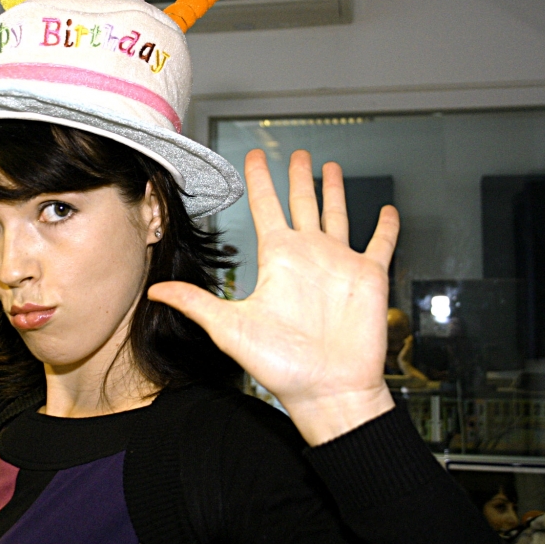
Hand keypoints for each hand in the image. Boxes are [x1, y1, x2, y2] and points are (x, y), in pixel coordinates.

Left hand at [148, 150, 399, 444]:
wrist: (326, 390)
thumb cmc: (281, 366)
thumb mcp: (230, 327)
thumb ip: (196, 303)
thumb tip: (155, 293)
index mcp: (278, 259)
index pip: (266, 207)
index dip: (260, 180)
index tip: (254, 157)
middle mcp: (308, 256)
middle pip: (302, 203)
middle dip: (299, 177)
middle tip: (297, 153)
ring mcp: (339, 264)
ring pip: (337, 215)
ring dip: (335, 191)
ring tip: (330, 167)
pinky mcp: (369, 277)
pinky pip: (381, 244)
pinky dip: (386, 227)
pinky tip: (388, 210)